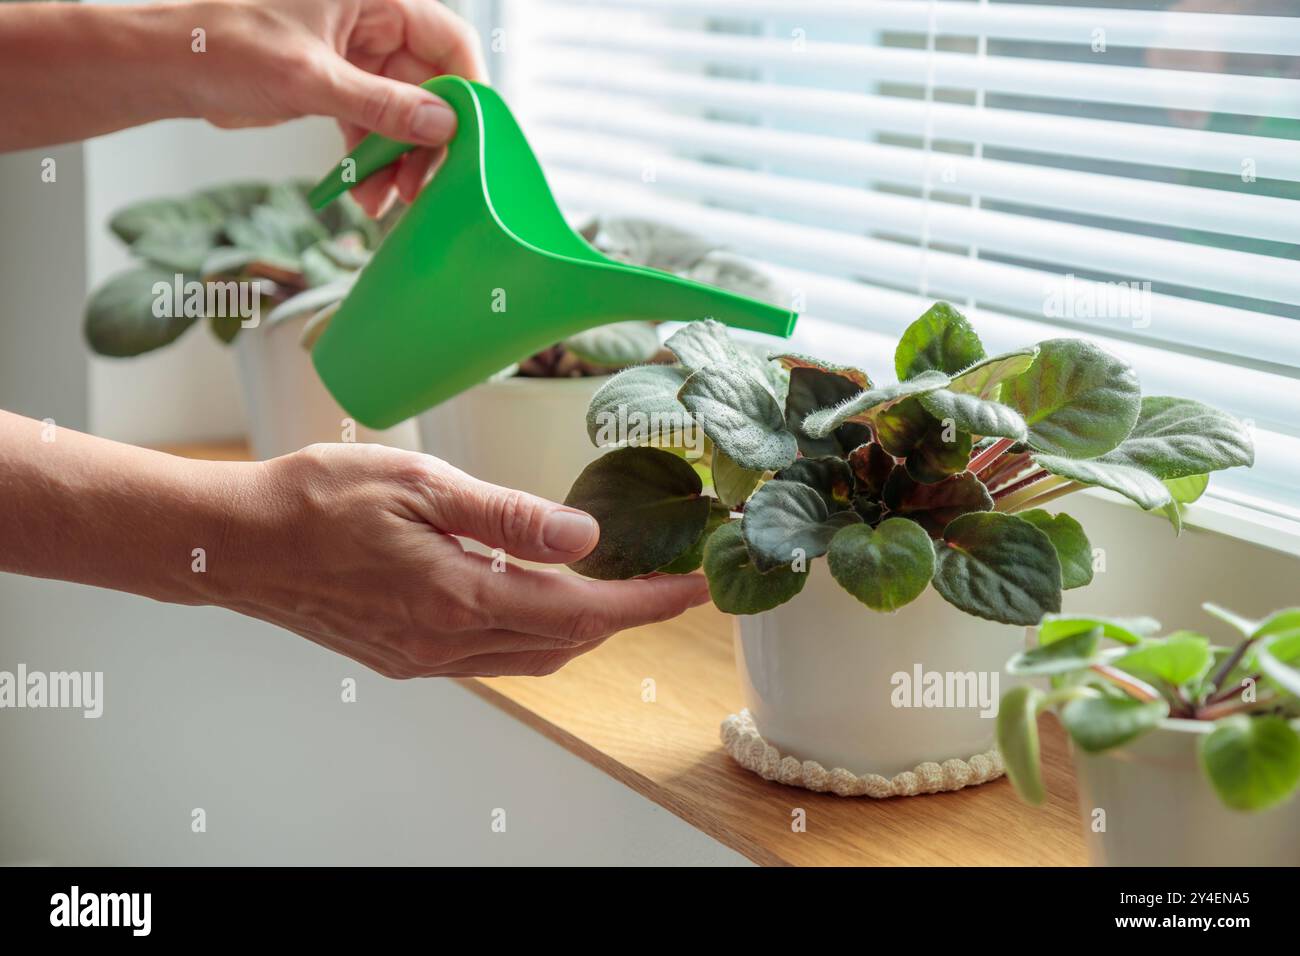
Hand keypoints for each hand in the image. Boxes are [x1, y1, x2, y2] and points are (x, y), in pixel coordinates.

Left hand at [184, 0, 487, 215]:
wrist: (167, 66)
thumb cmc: (222, 46)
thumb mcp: (309, 78)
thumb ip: (381, 104)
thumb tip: (442, 125)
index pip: (448, 39)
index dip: (466, 90)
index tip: (470, 140)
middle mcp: (371, 21)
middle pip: (429, 83)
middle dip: (427, 138)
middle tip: (422, 185)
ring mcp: (356, 56)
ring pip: (403, 111)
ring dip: (399, 159)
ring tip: (388, 199)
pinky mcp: (337, 86)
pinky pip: (373, 125)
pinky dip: (372, 160)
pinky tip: (367, 192)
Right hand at [220, 444, 710, 677]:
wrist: (234, 544)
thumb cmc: (315, 499)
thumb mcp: (419, 483)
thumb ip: (508, 516)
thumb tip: (585, 537)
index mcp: (458, 596)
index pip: (581, 611)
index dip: (645, 601)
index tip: (693, 586)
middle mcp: (448, 642)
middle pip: (568, 642)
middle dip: (627, 615)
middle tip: (669, 581)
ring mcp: (426, 658)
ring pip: (535, 657)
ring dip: (585, 628)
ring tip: (618, 586)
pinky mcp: (406, 658)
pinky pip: (496, 658)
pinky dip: (537, 634)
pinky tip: (541, 599)